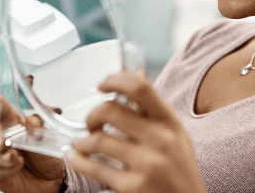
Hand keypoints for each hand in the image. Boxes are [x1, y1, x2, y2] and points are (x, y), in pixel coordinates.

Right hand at [0, 94, 64, 192]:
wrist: (52, 178)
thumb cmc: (45, 154)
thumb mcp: (45, 138)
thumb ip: (36, 127)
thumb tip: (30, 120)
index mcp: (10, 124)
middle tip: (3, 142)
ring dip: (2, 156)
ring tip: (18, 158)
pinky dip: (8, 168)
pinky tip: (18, 166)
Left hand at [66, 70, 207, 192]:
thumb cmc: (179, 168)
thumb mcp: (174, 133)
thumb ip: (152, 107)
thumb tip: (135, 72)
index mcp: (169, 121)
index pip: (140, 88)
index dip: (115, 80)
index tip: (103, 85)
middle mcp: (160, 140)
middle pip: (111, 111)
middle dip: (92, 115)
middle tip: (91, 123)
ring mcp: (146, 164)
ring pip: (98, 140)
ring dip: (83, 140)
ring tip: (81, 142)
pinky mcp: (132, 187)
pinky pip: (95, 168)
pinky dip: (78, 160)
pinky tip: (75, 156)